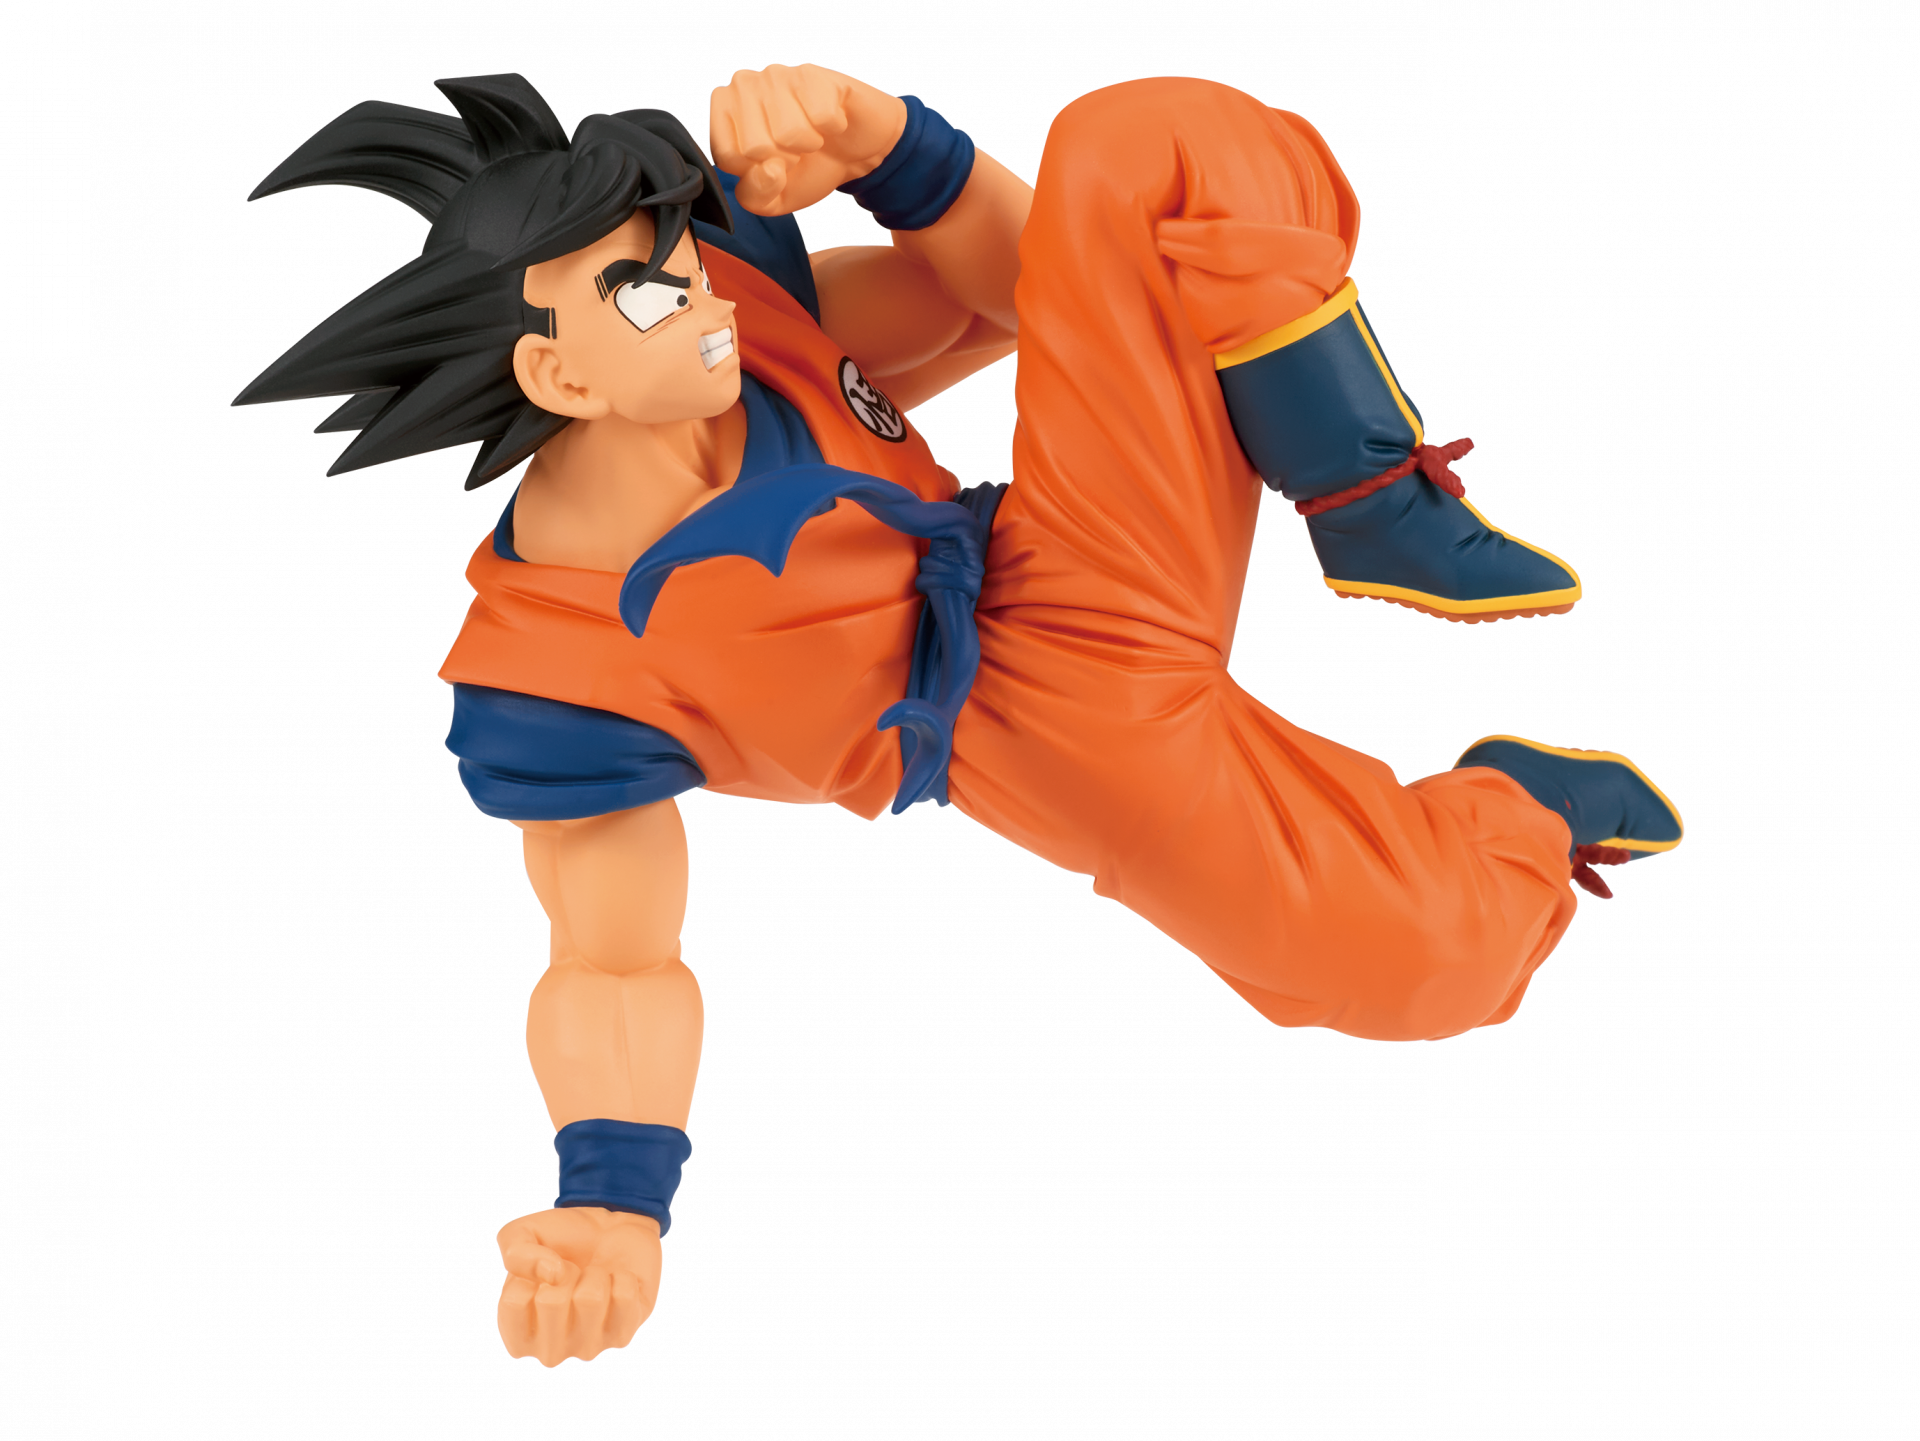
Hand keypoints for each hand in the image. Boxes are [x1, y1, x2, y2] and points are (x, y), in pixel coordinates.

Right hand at [496, 1206, 662, 1366]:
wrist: (611, 1233)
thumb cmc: (561, 1241)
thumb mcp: (524, 1233)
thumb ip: (516, 1251)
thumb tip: (552, 1274)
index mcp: (518, 1334)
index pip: (513, 1302)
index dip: (530, 1271)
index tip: (543, 1269)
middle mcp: (549, 1351)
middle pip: (551, 1302)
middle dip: (566, 1270)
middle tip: (573, 1271)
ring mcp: (586, 1348)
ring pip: (591, 1298)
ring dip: (596, 1274)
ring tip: (595, 1277)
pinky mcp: (621, 1337)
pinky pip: (624, 1297)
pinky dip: (623, 1277)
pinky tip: (616, 1284)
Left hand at [709, 63, 907, 216]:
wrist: (853, 150)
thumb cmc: (807, 167)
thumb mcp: (774, 198)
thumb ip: (756, 195)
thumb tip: (769, 169)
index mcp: (722, 114)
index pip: (728, 157)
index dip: (759, 173)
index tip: (773, 163)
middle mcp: (741, 86)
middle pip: (755, 146)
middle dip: (785, 160)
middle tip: (796, 149)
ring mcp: (775, 75)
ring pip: (788, 132)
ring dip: (810, 144)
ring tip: (812, 135)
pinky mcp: (810, 73)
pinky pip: (821, 117)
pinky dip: (832, 128)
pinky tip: (829, 121)